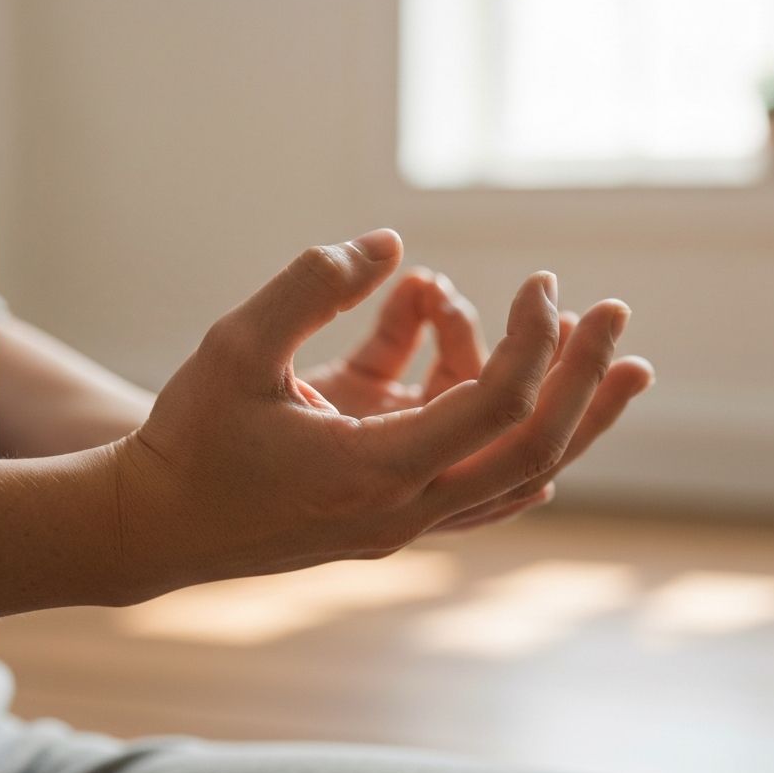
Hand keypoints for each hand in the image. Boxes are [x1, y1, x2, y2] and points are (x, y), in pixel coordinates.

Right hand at [110, 230, 640, 600]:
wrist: (156, 528)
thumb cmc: (190, 438)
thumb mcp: (236, 344)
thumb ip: (312, 284)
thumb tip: (392, 244)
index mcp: (374, 469)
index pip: (493, 405)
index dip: (529, 339)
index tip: (539, 281)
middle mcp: (406, 507)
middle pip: (533, 450)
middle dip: (583, 379)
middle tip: (617, 316)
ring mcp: (405, 520)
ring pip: (519, 476)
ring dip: (571, 418)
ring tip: (614, 360)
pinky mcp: (392, 514)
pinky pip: (482, 488)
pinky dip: (518, 446)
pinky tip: (539, 411)